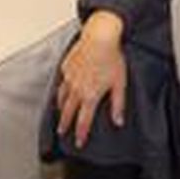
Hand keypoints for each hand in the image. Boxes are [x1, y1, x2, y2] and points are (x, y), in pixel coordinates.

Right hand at [56, 11, 126, 148]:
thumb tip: (118, 120)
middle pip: (67, 111)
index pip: (83, 121)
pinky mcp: (66, 66)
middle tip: (62, 132)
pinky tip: (63, 88)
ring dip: (60, 107)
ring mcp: (69, 77)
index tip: (78, 142)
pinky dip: (62, 87)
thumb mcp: (119, 84)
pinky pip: (62, 80)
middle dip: (64, 124)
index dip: (80, 134)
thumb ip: (118, 104)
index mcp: (90, 96)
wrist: (100, 37)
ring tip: (60, 112)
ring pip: (61, 96)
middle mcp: (76, 89)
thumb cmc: (112, 57)